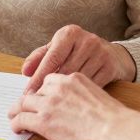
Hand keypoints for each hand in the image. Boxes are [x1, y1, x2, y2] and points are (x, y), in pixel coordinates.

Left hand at [8, 72, 129, 139]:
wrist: (115, 130)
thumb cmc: (112, 117)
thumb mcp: (96, 93)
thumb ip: (80, 92)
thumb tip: (71, 102)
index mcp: (72, 77)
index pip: (49, 79)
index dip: (40, 89)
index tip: (35, 94)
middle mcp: (58, 87)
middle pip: (35, 91)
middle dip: (27, 99)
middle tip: (20, 106)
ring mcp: (49, 103)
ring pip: (24, 103)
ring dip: (17, 110)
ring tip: (13, 116)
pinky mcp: (43, 120)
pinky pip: (22, 119)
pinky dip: (16, 123)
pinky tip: (16, 127)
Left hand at [21, 24, 135, 93]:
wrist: (114, 56)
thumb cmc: (79, 53)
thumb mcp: (59, 48)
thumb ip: (40, 57)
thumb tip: (25, 71)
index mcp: (70, 33)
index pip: (51, 58)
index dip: (38, 77)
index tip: (27, 93)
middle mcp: (86, 40)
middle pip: (64, 70)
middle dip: (48, 89)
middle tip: (36, 103)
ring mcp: (101, 53)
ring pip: (77, 80)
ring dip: (63, 95)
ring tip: (52, 106)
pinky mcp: (110, 67)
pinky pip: (91, 86)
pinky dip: (80, 96)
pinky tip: (72, 104)